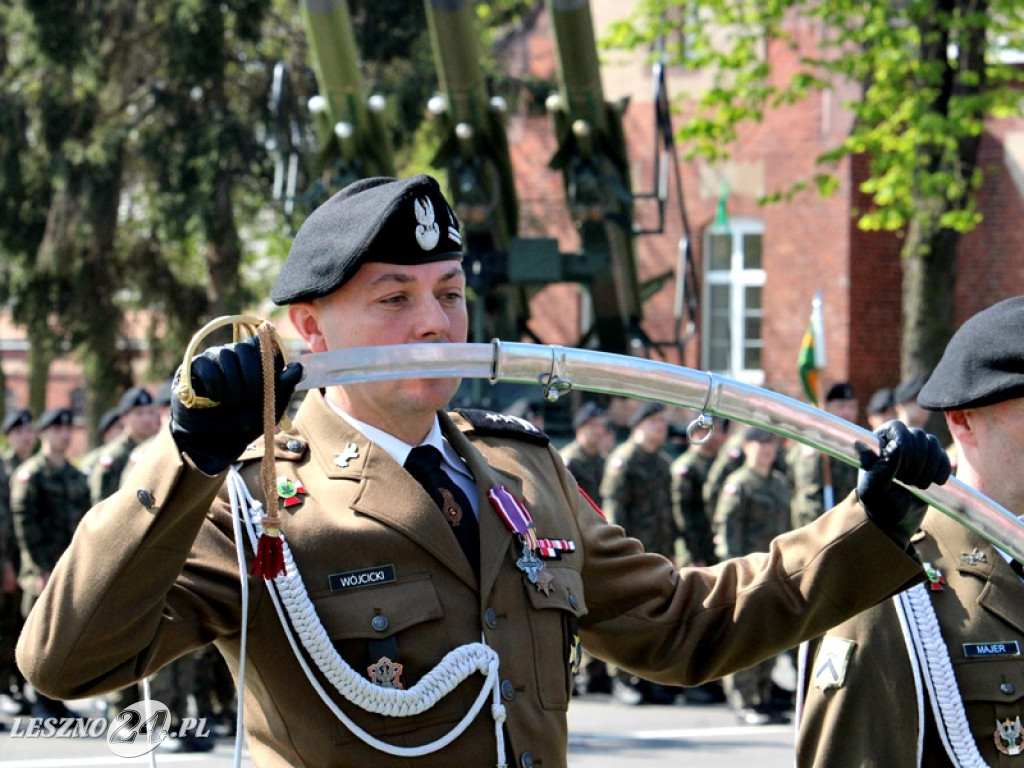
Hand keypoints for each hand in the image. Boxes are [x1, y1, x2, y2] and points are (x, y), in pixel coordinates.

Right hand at [170, 336, 302, 473]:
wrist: (213, 443)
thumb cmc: (243, 424)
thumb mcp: (269, 410)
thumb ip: (283, 388)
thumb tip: (297, 367)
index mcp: (255, 362)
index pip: (264, 344)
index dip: (267, 358)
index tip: (268, 380)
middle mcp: (235, 355)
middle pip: (245, 348)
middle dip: (250, 377)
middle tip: (248, 400)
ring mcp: (213, 358)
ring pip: (226, 355)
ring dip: (232, 385)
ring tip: (231, 404)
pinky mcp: (194, 367)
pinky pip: (207, 366)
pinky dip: (215, 386)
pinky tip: (214, 399)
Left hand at [856, 420, 950, 548]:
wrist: (894, 521)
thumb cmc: (878, 505)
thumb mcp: (874, 490)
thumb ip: (882, 469)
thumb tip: (896, 446)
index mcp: (877, 443)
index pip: (896, 427)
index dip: (904, 445)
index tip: (901, 469)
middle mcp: (897, 442)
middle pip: (918, 435)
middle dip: (917, 461)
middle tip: (907, 482)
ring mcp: (916, 451)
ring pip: (933, 443)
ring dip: (929, 467)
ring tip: (917, 486)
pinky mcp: (932, 463)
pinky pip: (944, 456)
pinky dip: (942, 469)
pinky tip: (936, 483)